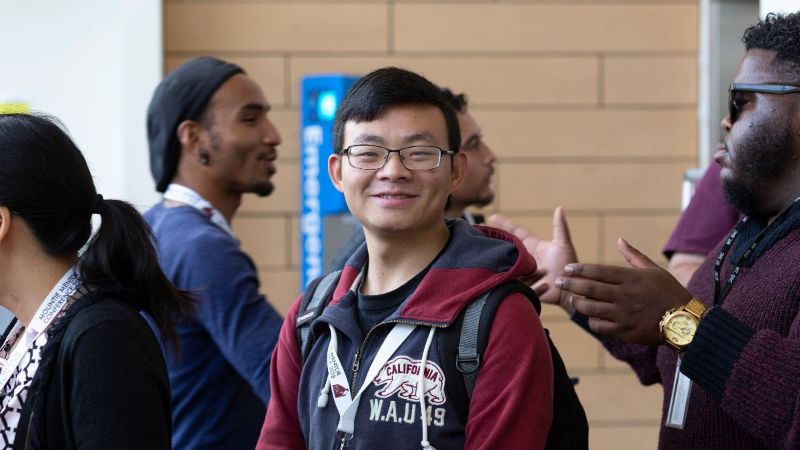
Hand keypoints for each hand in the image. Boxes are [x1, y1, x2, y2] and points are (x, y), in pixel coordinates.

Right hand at [488, 207, 576, 313]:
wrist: (570, 288)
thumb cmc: (568, 266)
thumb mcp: (563, 244)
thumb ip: (559, 227)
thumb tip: (559, 208)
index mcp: (532, 245)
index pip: (515, 232)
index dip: (504, 224)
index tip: (492, 216)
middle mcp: (525, 256)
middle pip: (505, 245)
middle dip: (493, 239)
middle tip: (479, 232)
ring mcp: (521, 269)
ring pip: (504, 261)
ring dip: (494, 256)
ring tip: (481, 251)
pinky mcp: (520, 281)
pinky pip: (510, 276)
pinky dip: (503, 273)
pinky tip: (491, 269)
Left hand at [555, 238, 691, 345]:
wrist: (686, 321)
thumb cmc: (670, 292)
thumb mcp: (654, 270)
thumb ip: (634, 256)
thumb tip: (619, 240)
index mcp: (631, 279)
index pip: (598, 272)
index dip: (580, 270)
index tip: (567, 269)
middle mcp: (625, 295)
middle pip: (590, 289)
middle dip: (571, 284)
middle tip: (558, 282)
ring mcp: (624, 314)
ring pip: (591, 308)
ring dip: (578, 303)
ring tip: (571, 299)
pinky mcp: (625, 331)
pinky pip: (601, 326)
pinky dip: (592, 321)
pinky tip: (590, 316)